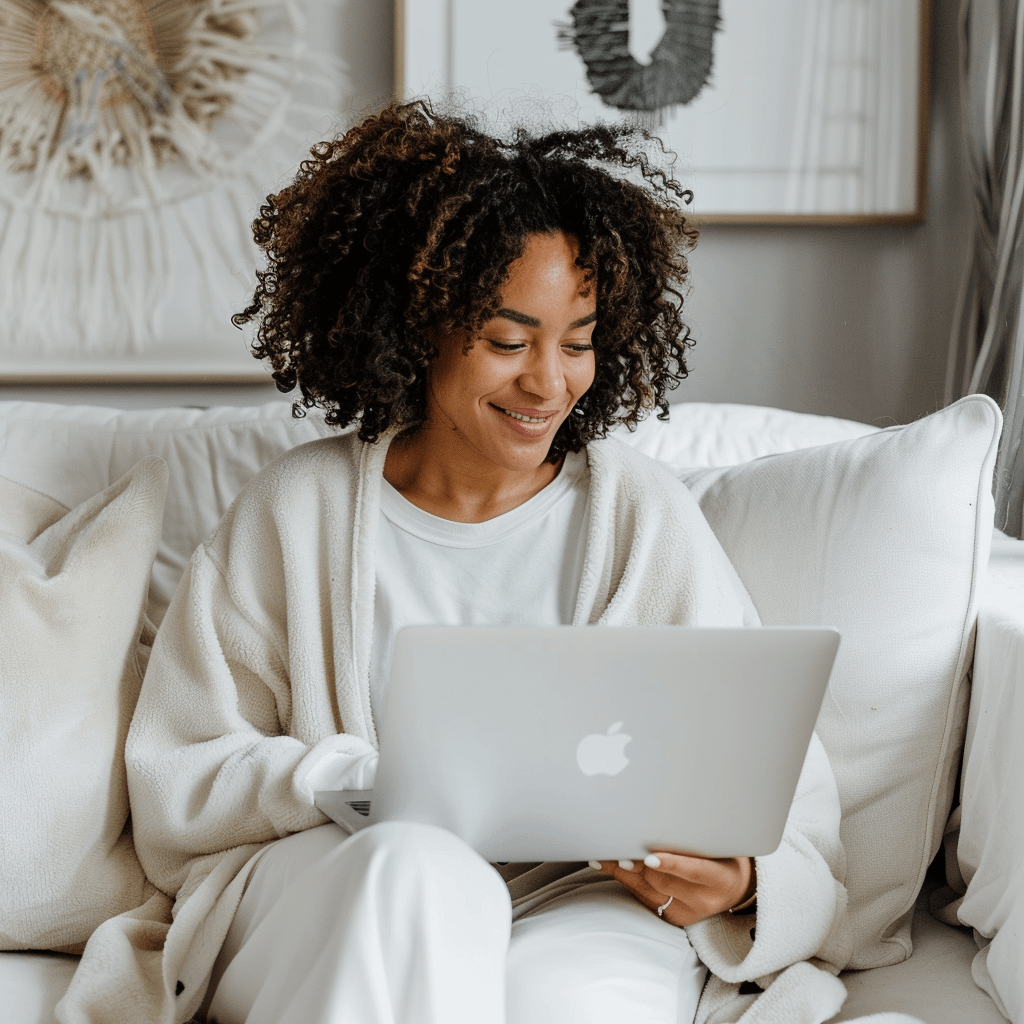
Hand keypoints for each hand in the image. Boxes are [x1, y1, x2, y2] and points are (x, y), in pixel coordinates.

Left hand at [589, 853, 754, 926]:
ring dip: (624, 870)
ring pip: (647, 890)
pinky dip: (626, 879)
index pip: (694, 871)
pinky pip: (643, 897)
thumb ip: (691, 839)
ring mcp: (686, 913)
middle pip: (663, 880)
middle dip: (637, 863)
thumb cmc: (721, 856)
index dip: (671, 864)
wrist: (733, 887)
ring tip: (604, 854)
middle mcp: (703, 900)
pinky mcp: (671, 918)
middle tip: (616, 845)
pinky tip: (610, 865)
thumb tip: (655, 822)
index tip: (650, 857)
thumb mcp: (715, 844)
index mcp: (719, 878)